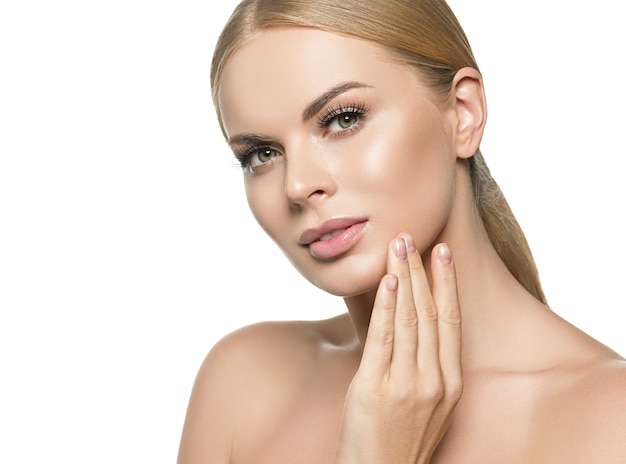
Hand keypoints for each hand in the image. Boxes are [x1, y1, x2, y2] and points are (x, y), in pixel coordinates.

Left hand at [335, 234, 462, 463]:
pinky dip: (385, 306)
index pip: (450, 321)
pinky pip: (383, 338)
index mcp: (450, 383)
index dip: (446, 283)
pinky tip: (385, 281)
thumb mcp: (426, 403)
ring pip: (408, 319)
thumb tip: (410, 321)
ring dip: (402, 278)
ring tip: (397, 247)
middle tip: (411, 236)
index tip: (442, 252)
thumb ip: (424, 365)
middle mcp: (434, 381)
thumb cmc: (399, 438)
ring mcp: (407, 385)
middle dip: (420, 271)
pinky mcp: (376, 389)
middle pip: (430, 313)